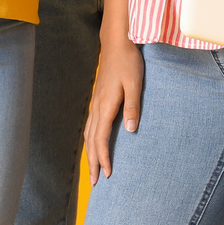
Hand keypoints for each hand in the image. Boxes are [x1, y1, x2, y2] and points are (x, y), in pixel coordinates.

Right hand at [84, 36, 144, 184]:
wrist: (117, 42)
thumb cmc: (128, 61)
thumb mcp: (135, 82)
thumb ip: (132, 106)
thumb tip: (129, 130)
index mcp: (106, 105)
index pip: (101, 138)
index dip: (103, 157)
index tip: (107, 174)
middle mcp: (97, 106)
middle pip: (91, 140)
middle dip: (92, 162)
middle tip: (95, 182)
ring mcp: (96, 102)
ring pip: (88, 133)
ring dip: (90, 152)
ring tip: (92, 168)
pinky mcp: (98, 97)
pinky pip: (90, 125)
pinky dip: (90, 139)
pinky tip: (93, 143)